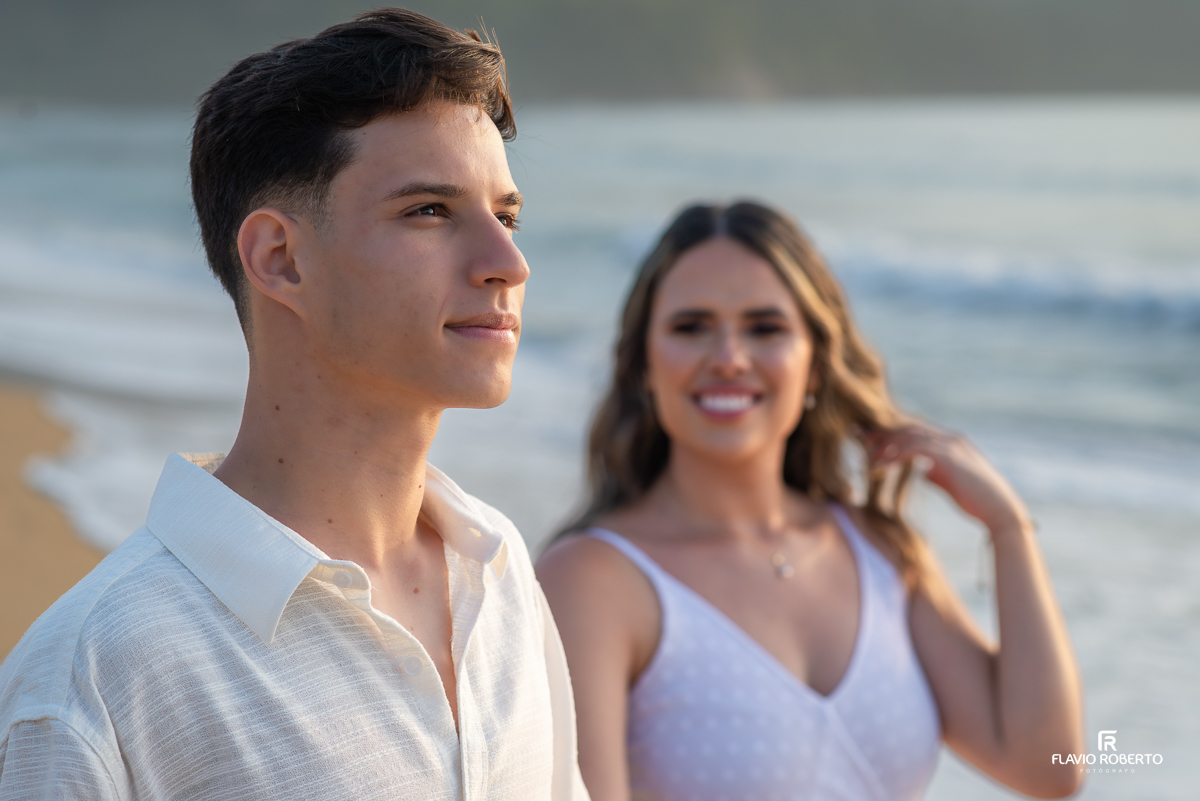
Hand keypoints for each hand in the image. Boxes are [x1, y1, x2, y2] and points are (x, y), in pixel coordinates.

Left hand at [863, 423, 1030, 535]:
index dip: (893, 433)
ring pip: (908, 436)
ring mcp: (950, 445)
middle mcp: (950, 438)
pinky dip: (892, 457)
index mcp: (953, 442)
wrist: (1001, 511)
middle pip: (909, 428)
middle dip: (883, 433)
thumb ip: (935, 471)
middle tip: (859, 439)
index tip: (871, 440)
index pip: (916, 430)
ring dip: (885, 445)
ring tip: (867, 458)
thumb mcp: (951, 481)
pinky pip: (911, 450)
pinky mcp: (947, 457)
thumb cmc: (978, 501)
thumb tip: (919, 470)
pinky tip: (878, 467)